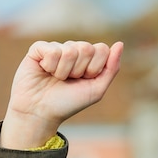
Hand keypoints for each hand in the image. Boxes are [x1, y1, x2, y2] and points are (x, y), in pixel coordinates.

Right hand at [0, 40, 123, 149]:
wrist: (40, 113)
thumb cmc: (67, 103)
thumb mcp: (95, 90)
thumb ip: (111, 68)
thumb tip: (120, 43)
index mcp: (87, 59)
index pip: (101, 49)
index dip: (94, 68)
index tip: (83, 81)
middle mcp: (72, 50)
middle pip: (86, 48)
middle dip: (78, 70)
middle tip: (67, 81)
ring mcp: (55, 48)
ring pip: (70, 50)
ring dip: (63, 71)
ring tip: (54, 79)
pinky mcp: (38, 49)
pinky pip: (52, 49)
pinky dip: (50, 65)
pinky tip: (44, 71)